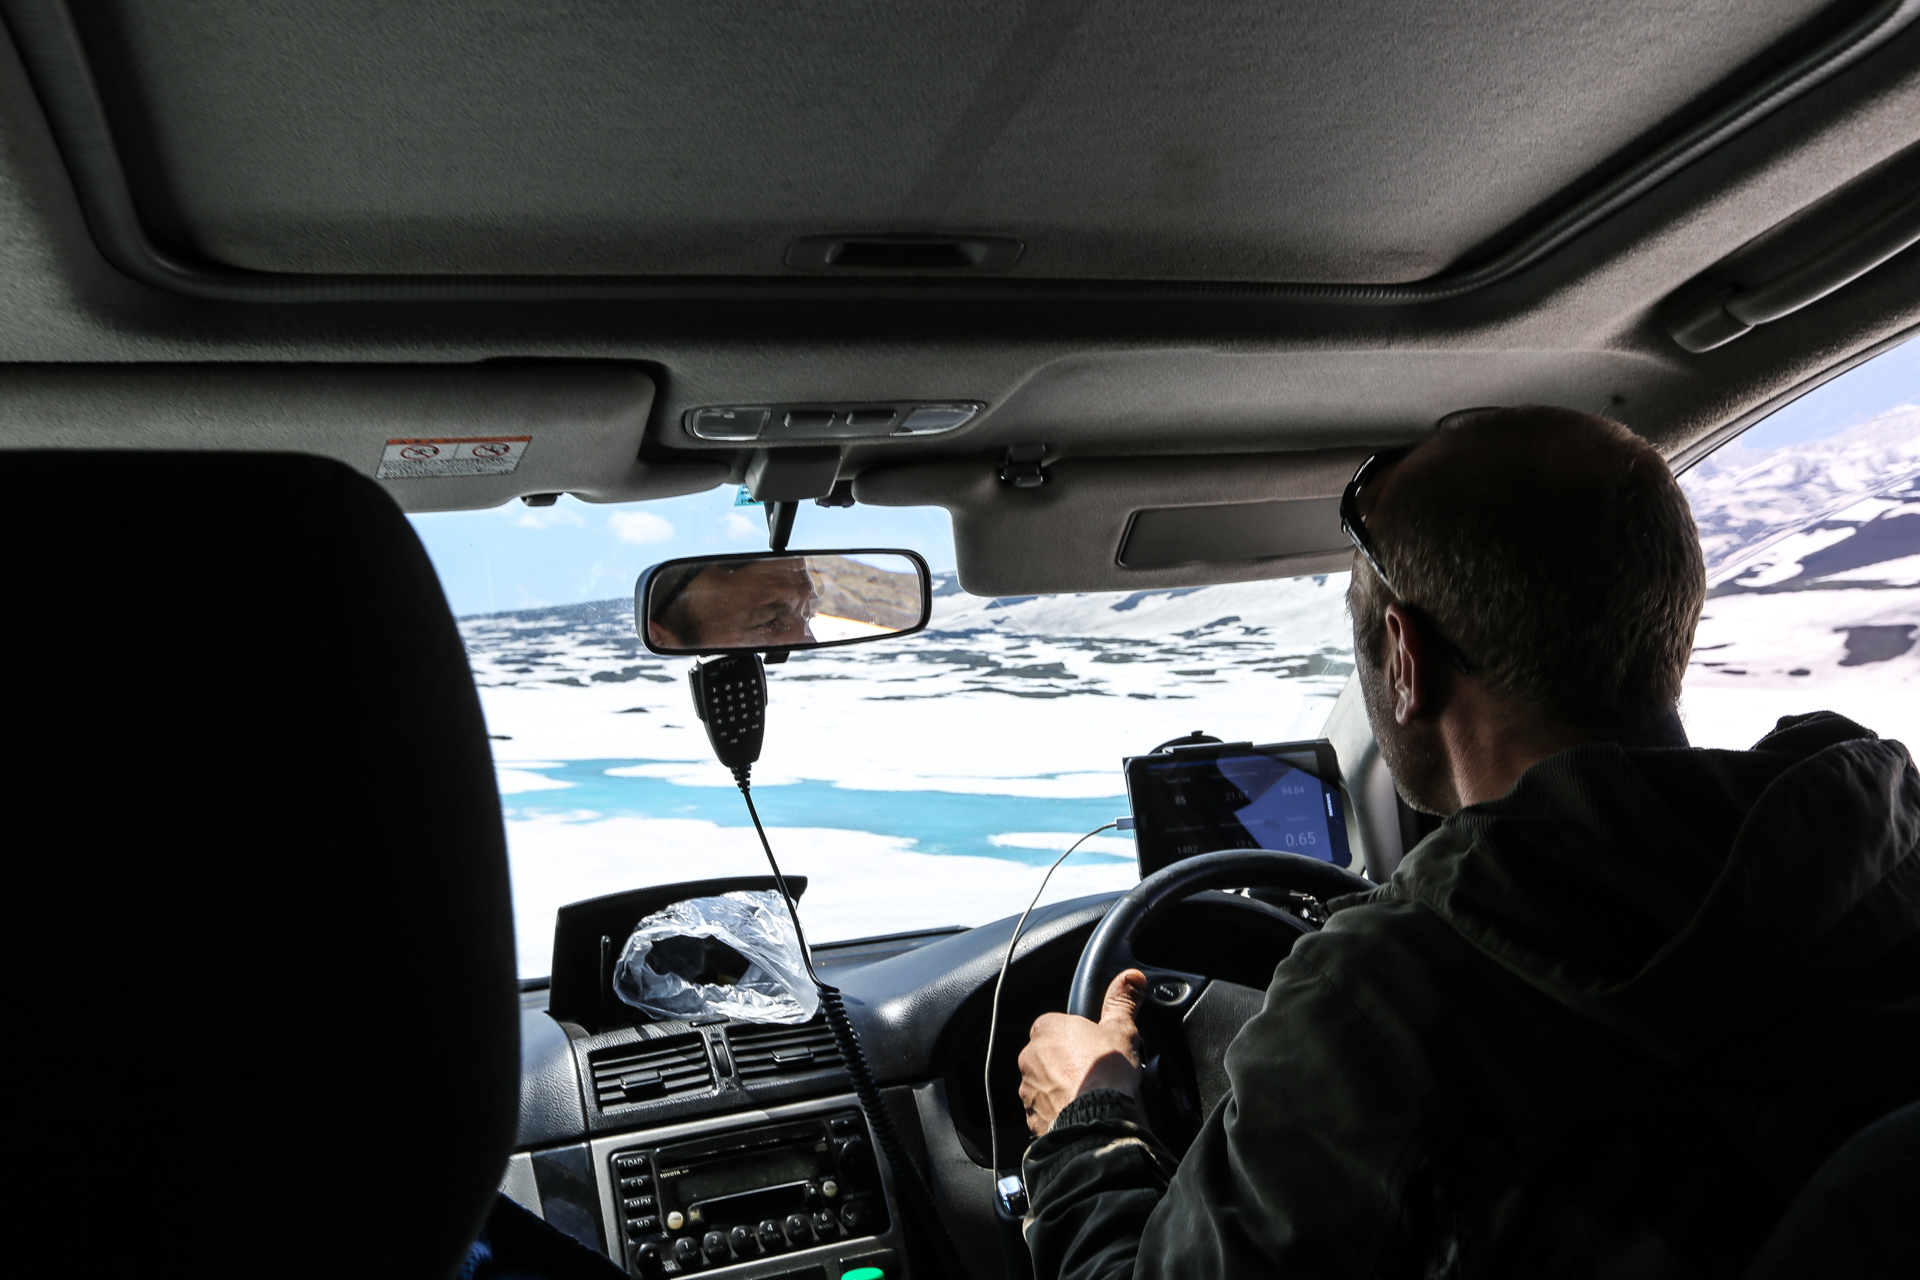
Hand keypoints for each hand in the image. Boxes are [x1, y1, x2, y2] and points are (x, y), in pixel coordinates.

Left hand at [1017, 970, 1145, 1134]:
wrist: (1096, 1120)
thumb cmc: (1105, 1073)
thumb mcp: (1121, 1030)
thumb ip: (1122, 1002)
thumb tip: (1131, 978)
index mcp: (1047, 1028)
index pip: (1057, 1026)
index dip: (1076, 1037)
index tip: (1093, 1048)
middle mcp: (1029, 1056)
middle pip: (1048, 1055)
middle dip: (1066, 1063)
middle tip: (1092, 1072)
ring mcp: (1028, 1087)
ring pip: (1044, 1083)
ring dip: (1060, 1087)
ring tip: (1087, 1095)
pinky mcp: (1031, 1115)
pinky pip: (1044, 1109)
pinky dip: (1057, 1111)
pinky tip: (1078, 1113)